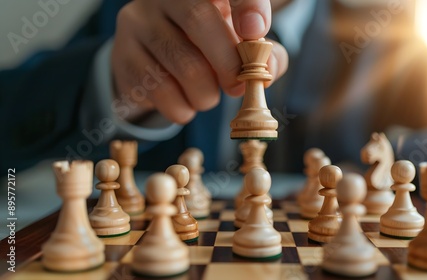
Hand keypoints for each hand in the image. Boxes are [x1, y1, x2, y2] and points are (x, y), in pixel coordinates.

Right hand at [111, 0, 288, 123]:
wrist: (155, 61)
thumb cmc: (209, 48)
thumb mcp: (240, 44)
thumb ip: (264, 55)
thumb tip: (267, 70)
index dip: (246, 3)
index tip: (256, 31)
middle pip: (199, 20)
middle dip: (228, 63)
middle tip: (237, 87)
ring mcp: (138, 23)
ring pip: (181, 62)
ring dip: (206, 94)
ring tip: (208, 97)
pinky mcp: (123, 57)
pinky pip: (160, 91)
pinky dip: (183, 109)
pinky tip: (185, 104)